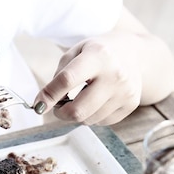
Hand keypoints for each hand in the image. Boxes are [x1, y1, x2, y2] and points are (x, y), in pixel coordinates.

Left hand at [33, 7, 173, 126]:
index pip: (68, 80)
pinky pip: (101, 122)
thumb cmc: (99, 53)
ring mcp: (125, 92)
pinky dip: (92, 116)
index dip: (49, 95)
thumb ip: (60, 74)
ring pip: (88, 120)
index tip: (38, 105)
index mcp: (98, 55)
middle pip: (78, 110)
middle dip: (61, 113)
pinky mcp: (131, 105)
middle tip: (58, 106)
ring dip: (77, 115)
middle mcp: (115, 75)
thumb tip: (44, 103)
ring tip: (80, 98)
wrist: (135, 54)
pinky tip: (96, 102)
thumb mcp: (78, 51)